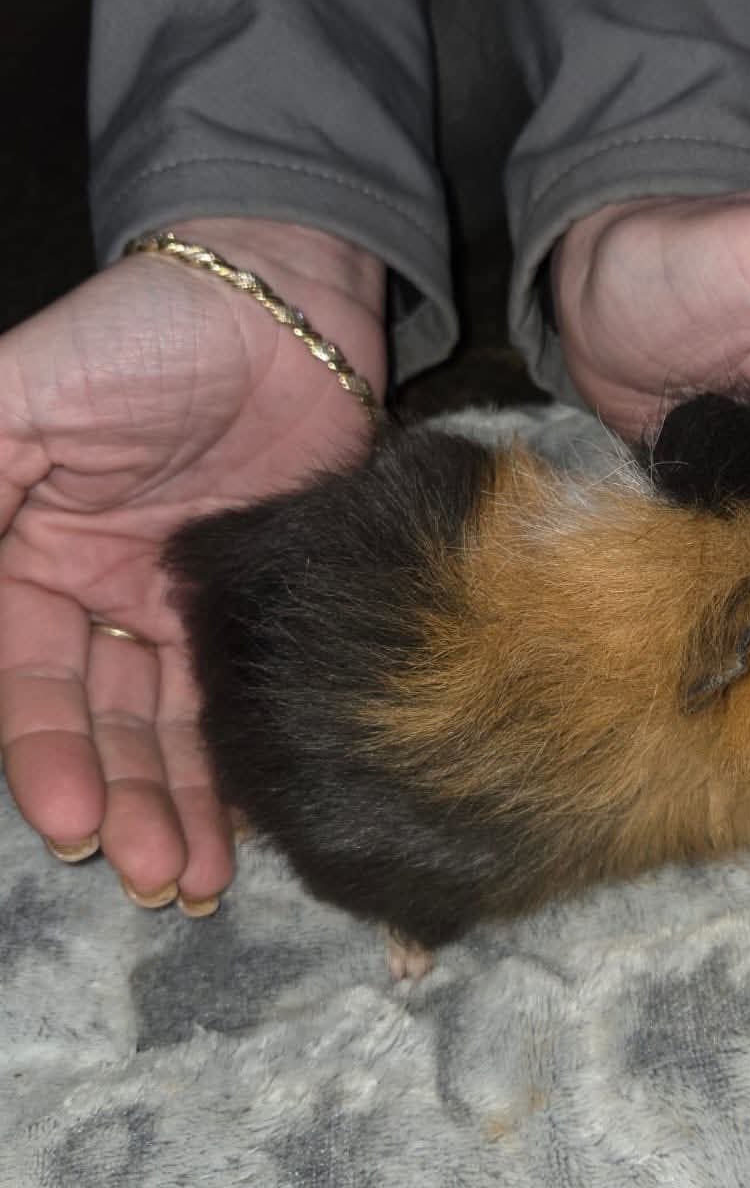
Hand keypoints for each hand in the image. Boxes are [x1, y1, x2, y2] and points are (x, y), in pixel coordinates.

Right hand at [0, 218, 385, 907]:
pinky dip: (239, 764)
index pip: (21, 677)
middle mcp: (94, 596)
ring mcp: (179, 608)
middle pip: (96, 721)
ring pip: (168, 727)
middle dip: (121, 801)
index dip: (43, 751)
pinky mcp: (256, 609)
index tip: (73, 820)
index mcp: (24, 558)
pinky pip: (240, 700)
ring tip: (195, 882)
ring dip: (178, 806)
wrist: (285, 305)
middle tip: (152, 878)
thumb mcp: (18, 399)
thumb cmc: (139, 338)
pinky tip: (249, 827)